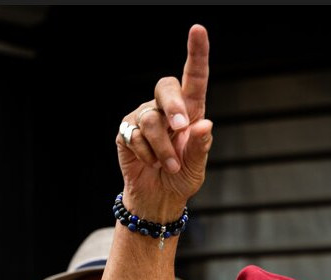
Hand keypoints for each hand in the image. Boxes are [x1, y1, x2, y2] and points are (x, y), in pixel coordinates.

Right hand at [117, 24, 213, 220]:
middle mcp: (165, 108)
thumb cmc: (181, 177)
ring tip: (168, 166)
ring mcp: (144, 117)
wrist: (158, 198)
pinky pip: (134, 136)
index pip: (194, 78)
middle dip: (173, 106)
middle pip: (166, 87)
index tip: (198, 30)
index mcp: (190, 111)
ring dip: (162, 148)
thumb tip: (204, 124)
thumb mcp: (197, 166)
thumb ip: (201, 146)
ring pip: (151, 120)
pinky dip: (147, 155)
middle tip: (182, 128)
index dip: (196, 53)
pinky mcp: (126, 131)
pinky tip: (151, 164)